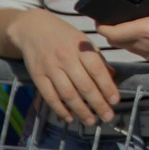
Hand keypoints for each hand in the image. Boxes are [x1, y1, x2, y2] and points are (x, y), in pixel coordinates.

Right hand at [5, 8, 118, 127]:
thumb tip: (112, 75)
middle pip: (84, 85)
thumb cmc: (62, 35)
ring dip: (80, 110)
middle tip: (107, 117)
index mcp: (81, 48)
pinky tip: (69, 118)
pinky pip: (50, 97)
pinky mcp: (37, 76)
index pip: (97, 70)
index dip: (107, 87)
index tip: (115, 101)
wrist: (32, 28)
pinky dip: (60, 109)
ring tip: (90, 121)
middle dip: (98, 104)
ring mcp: (50, 68)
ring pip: (68, 94)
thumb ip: (97, 58)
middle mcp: (66, 58)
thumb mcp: (83, 40)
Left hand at [97, 0, 148, 67]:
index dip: (102, 26)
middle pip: (117, 42)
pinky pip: (140, 53)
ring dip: (122, 39)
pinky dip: (135, 44)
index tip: (98, 18)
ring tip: (125, 24)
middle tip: (109, 19)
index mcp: (147, 31)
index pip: (113, 33)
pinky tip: (147, 35)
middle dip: (110, 32)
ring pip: (128, 48)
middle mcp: (145, 46)